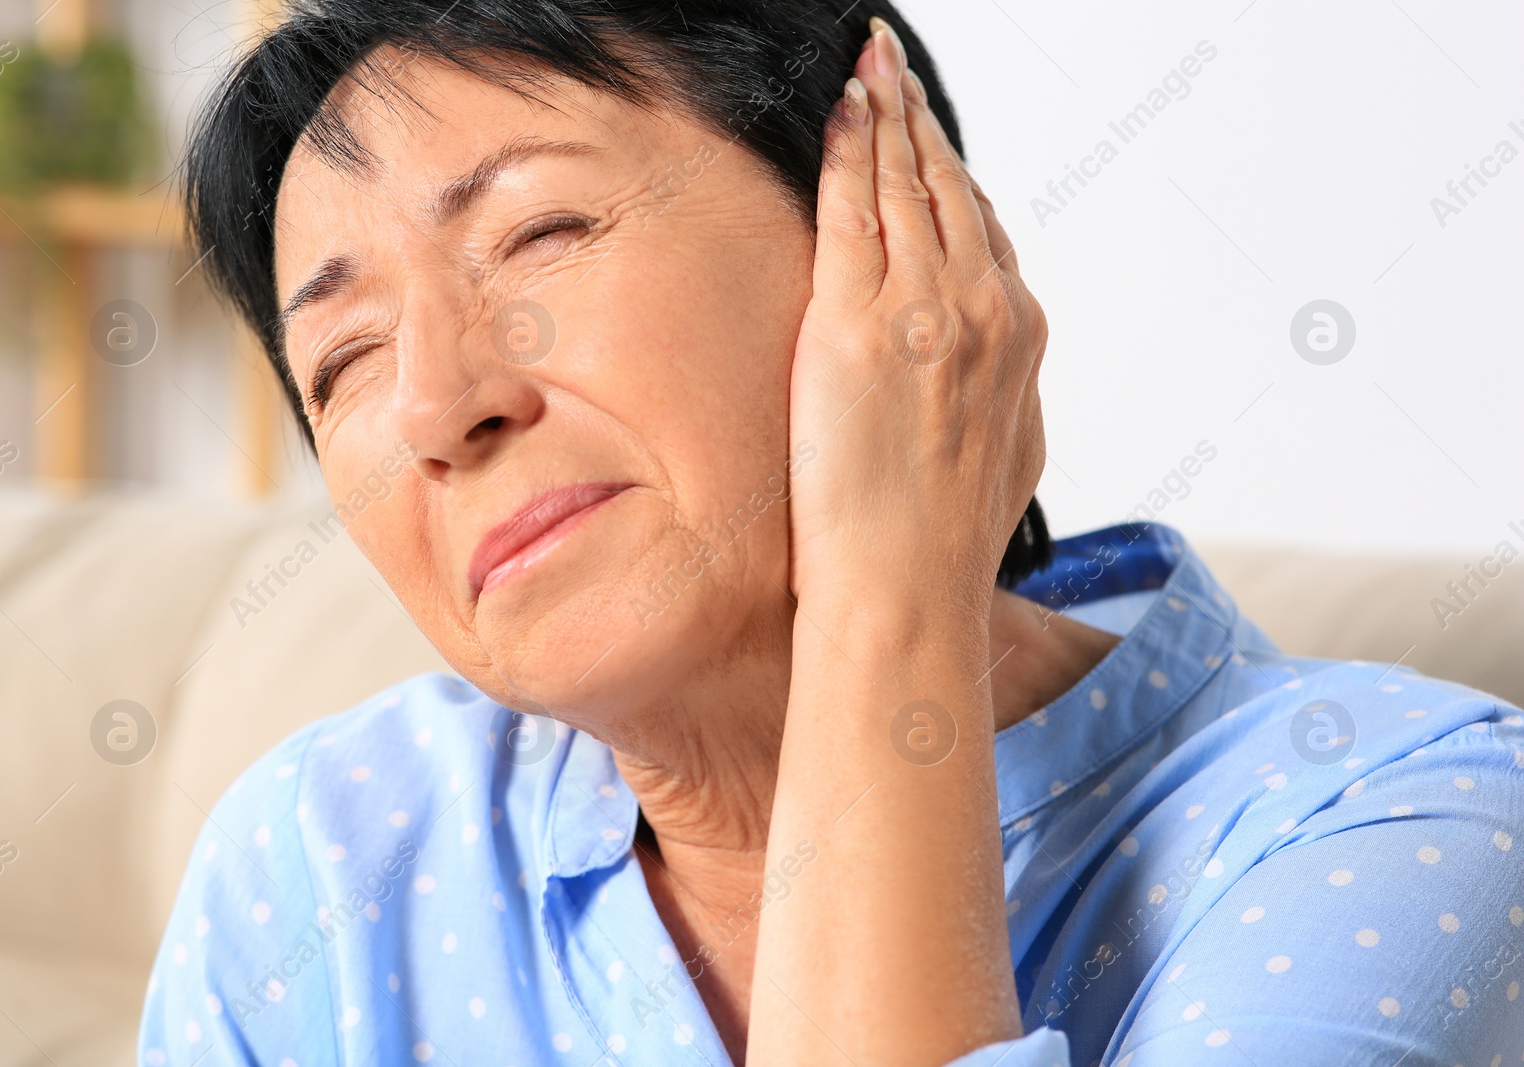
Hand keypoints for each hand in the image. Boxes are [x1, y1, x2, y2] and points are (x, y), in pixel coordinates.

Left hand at [787, 18, 1047, 618]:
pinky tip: (842, 109)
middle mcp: (984, 307)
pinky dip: (851, 150)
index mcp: (1020, 335)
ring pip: (906, 186)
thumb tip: (991, 363)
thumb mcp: (1008, 450)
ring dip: (885, 116)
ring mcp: (924, 310)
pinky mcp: (858, 322)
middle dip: (918, 123)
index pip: (982, 228)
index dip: (951, 176)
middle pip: (949, 189)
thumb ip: (1003, 386)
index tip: (930, 142)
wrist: (909, 588)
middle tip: (892, 70)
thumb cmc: (946, 541)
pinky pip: (855, 209)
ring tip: (866, 71)